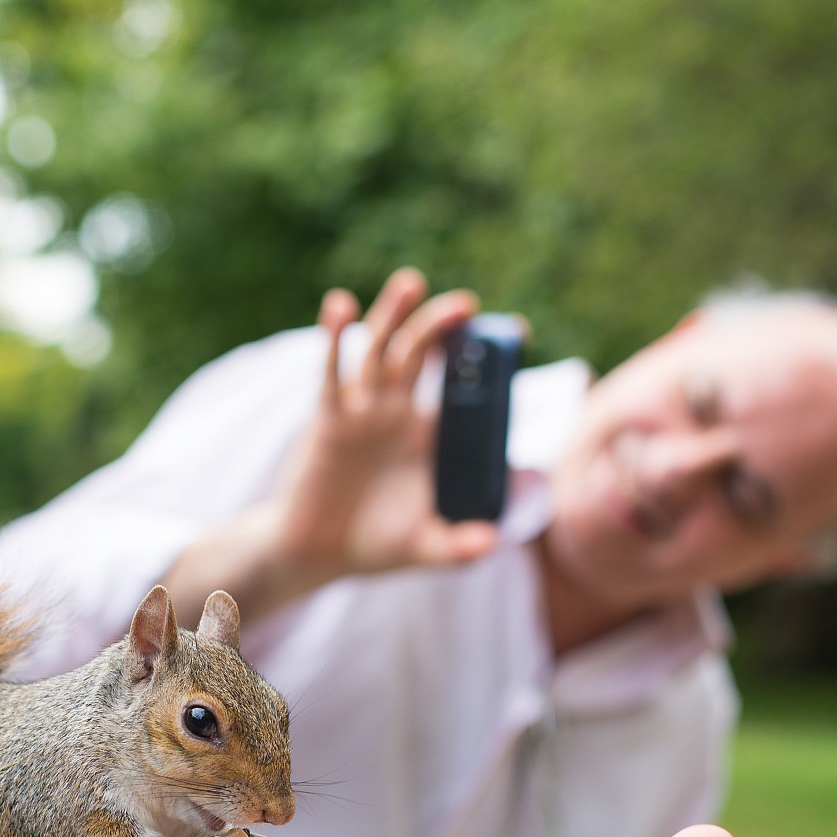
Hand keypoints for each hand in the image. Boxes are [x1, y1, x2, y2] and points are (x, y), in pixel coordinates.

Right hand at [158, 269, 501, 625]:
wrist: (317, 554)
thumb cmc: (374, 546)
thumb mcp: (425, 548)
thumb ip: (458, 547)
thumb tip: (491, 541)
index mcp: (428, 435)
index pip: (461, 385)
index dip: (485, 359)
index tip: (518, 331)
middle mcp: (397, 412)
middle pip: (421, 354)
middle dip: (440, 326)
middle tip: (466, 304)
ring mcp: (362, 410)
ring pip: (380, 350)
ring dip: (393, 315)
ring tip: (411, 283)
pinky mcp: (328, 417)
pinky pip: (333, 372)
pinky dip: (335, 338)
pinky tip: (340, 306)